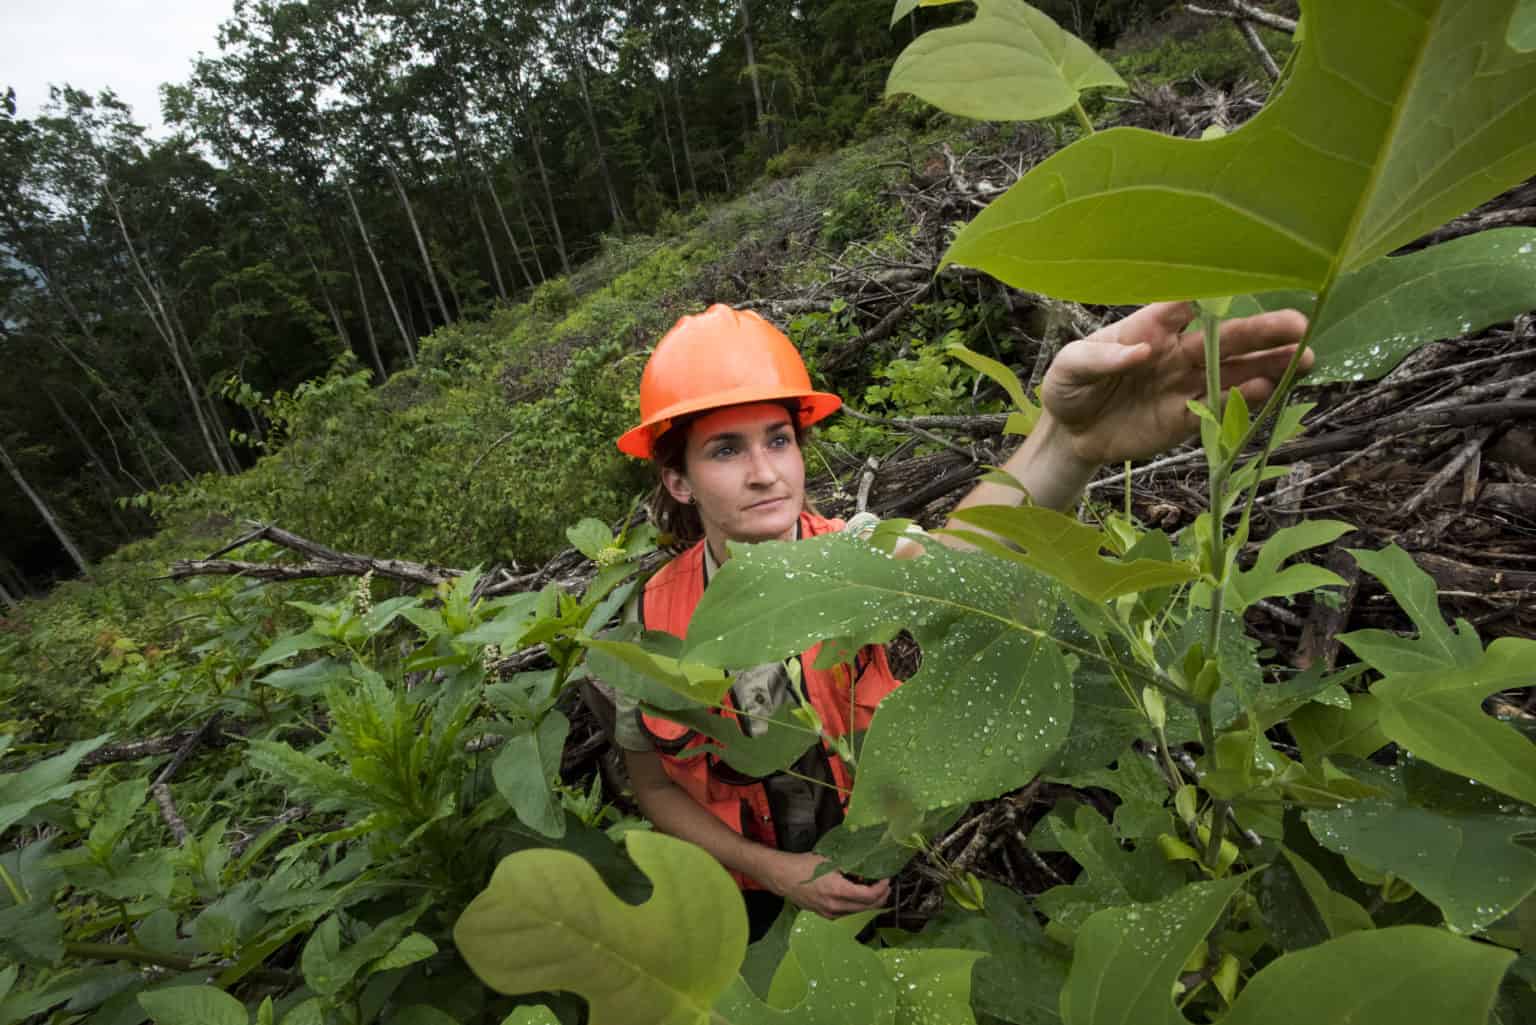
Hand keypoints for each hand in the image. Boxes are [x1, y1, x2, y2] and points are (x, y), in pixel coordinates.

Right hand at [763, 851, 889, 918]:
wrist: (782, 877)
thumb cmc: (803, 865)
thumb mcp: (829, 860)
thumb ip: (849, 865)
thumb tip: (867, 865)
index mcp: (837, 891)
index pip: (869, 896)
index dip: (882, 888)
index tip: (886, 879)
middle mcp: (835, 906)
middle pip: (868, 907)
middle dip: (880, 896)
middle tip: (885, 885)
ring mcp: (830, 913)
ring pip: (859, 911)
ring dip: (870, 902)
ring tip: (873, 888)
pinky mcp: (826, 915)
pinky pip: (848, 912)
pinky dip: (857, 904)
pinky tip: (857, 894)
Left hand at [1040, 302, 1310, 465]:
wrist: (1069, 434)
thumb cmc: (1068, 387)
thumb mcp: (1069, 367)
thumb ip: (1101, 358)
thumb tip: (1142, 350)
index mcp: (1149, 327)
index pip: (1185, 304)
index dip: (1214, 294)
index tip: (1247, 284)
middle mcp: (1175, 351)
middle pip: (1224, 338)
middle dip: (1262, 331)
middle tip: (1300, 324)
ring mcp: (1184, 385)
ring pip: (1233, 371)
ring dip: (1268, 365)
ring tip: (1304, 358)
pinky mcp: (1185, 418)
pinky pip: (1218, 408)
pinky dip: (1243, 400)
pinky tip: (1268, 389)